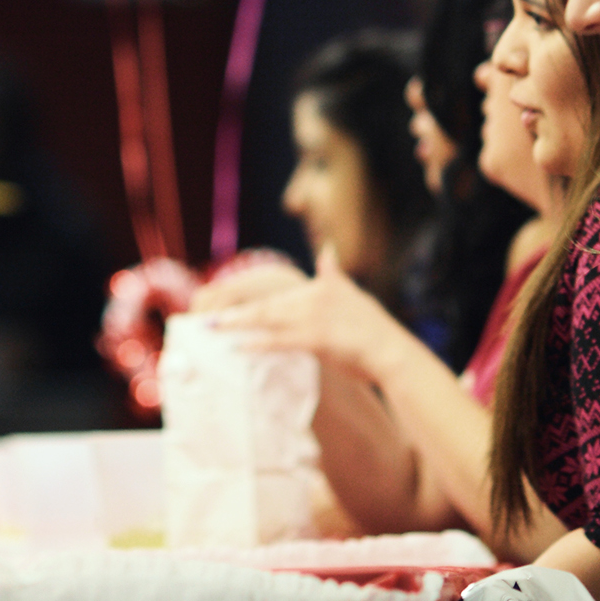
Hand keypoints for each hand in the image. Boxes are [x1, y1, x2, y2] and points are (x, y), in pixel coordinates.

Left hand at [202, 246, 406, 379]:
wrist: (392, 352)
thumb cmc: (373, 329)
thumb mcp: (352, 292)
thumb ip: (333, 272)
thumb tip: (328, 247)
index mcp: (321, 286)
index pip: (279, 292)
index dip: (251, 298)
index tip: (226, 301)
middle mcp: (314, 297)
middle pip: (266, 303)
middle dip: (235, 309)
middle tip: (207, 315)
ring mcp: (314, 318)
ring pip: (267, 319)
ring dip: (237, 324)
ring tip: (213, 328)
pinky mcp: (316, 339)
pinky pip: (279, 341)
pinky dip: (257, 343)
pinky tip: (239, 346)